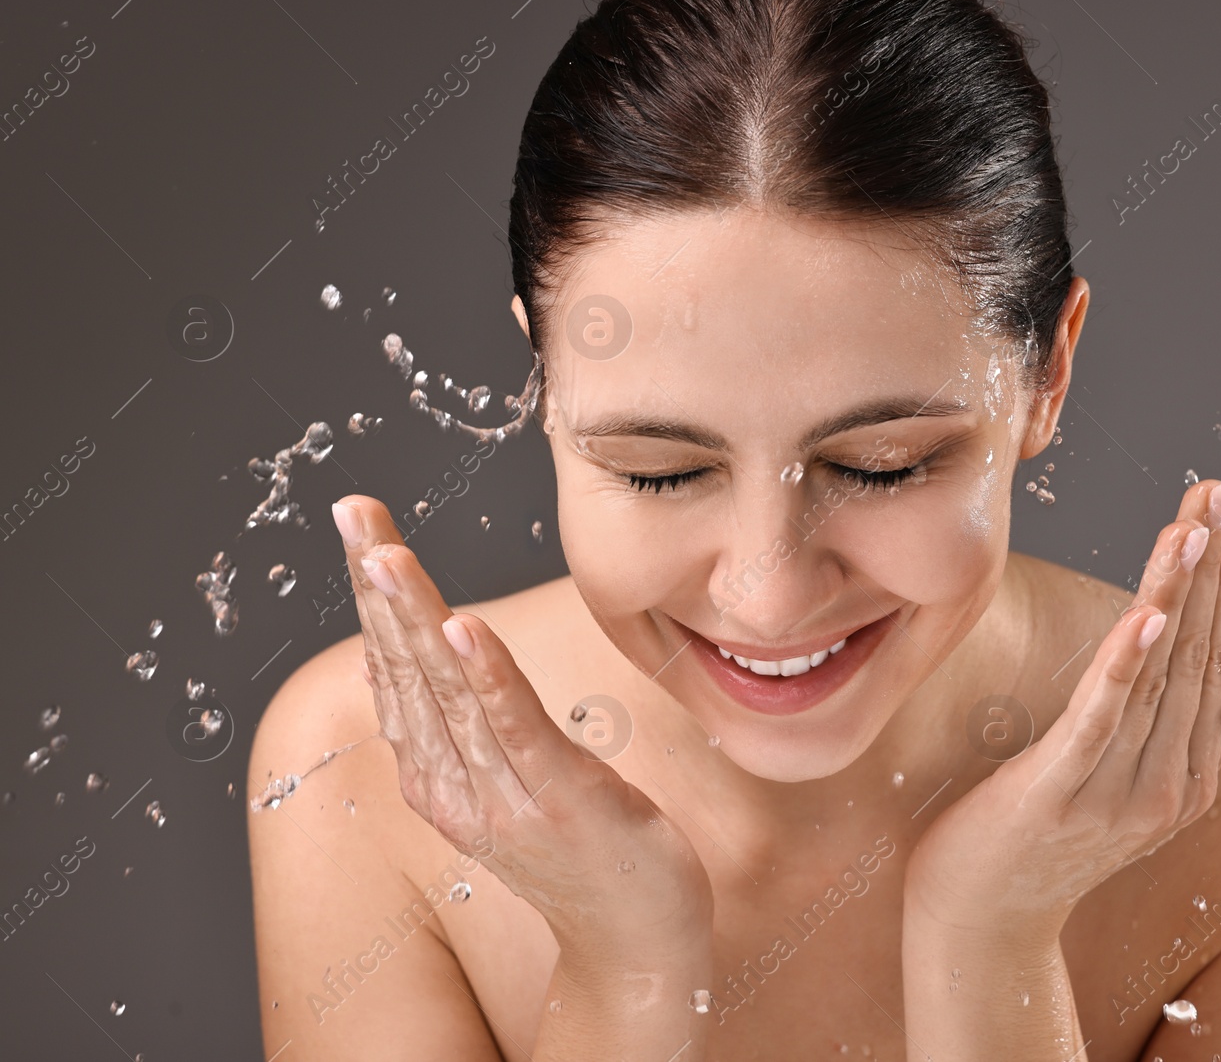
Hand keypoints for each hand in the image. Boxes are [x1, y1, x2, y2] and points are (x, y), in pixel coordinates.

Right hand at [330, 495, 712, 957]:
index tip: (358, 526)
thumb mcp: (508, 784)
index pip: (395, 668)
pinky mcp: (559, 800)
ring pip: (450, 689)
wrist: (633, 943)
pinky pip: (516, 728)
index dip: (374, 595)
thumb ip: (466, 726)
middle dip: (380, 584)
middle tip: (352, 512)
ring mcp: (503, 797)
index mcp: (435, 777)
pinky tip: (464, 627)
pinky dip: (487, 676)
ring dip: (417, 616)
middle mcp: (453, 787)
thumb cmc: (580, 851)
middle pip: (409, 667)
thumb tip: (426, 655)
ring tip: (388, 554)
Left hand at [904, 479, 1220, 938]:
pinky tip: (1147, 613)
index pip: (1213, 658)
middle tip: (1217, 493)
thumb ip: (1204, 737)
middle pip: (1194, 655)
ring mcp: (1117, 794)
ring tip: (1192, 527)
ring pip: (1155, 675)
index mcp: (1189, 777)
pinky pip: (1099, 719)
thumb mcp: (1135, 790)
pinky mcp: (1060, 794)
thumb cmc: (1047, 843)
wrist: (983, 923)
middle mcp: (1167, 786)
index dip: (1220, 583)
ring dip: (1175, 595)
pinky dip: (1125, 664)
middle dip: (1207, 569)